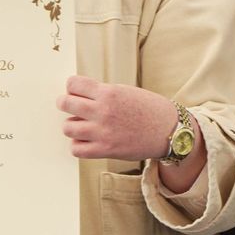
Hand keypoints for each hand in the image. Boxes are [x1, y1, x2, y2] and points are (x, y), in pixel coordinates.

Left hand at [56, 76, 177, 160]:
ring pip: (67, 128)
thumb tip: (81, 96)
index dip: (72, 88)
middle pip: (65, 104)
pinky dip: (78, 145)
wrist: (169, 130)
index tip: (76, 92)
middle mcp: (102, 111)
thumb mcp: (126, 92)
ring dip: (71, 126)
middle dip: (65, 104)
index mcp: (108, 92)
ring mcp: (102, 132)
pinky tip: (86, 141)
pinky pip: (76, 149)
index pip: (73, 84)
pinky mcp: (105, 150)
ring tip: (81, 126)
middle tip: (70, 107)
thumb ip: (103, 93)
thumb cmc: (150, 109)